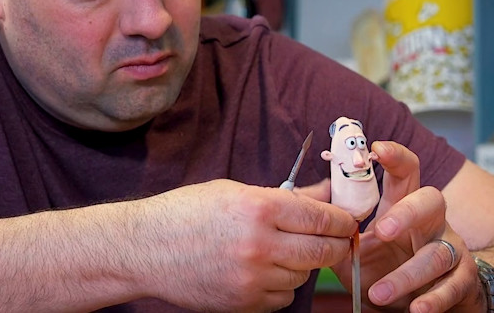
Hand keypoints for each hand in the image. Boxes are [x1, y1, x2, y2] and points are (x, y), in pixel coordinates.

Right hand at [139, 179, 358, 311]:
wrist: (146, 248)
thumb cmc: (188, 212)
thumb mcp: (236, 191)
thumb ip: (286, 197)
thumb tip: (326, 196)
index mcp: (258, 208)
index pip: (321, 218)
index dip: (342, 220)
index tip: (348, 221)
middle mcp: (259, 245)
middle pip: (322, 252)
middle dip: (336, 245)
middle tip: (337, 240)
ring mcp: (251, 278)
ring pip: (303, 276)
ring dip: (303, 265)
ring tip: (283, 250)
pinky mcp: (243, 303)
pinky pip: (282, 297)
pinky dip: (281, 285)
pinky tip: (263, 270)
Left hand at [331, 141, 484, 312]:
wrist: (426, 299)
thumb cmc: (388, 268)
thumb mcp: (360, 248)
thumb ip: (339, 232)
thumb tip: (310, 212)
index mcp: (405, 205)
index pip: (405, 171)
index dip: (395, 156)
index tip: (376, 148)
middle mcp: (432, 222)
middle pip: (430, 200)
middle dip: (406, 213)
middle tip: (380, 230)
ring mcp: (451, 248)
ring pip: (437, 253)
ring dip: (408, 275)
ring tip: (379, 293)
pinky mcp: (461, 279)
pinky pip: (452, 286)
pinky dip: (434, 299)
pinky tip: (417, 308)